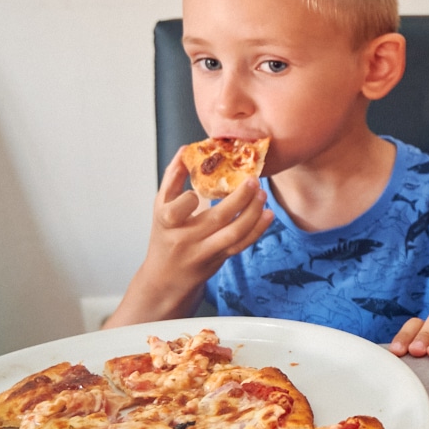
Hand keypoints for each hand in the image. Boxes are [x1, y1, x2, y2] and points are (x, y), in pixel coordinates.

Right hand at [142, 152, 272, 293]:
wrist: (166, 279)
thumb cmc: (164, 235)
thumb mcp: (160, 206)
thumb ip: (172, 177)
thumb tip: (186, 149)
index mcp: (167, 224)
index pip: (175, 212)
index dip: (188, 200)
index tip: (197, 190)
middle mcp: (186, 239)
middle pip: (216, 220)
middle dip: (238, 199)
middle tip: (253, 180)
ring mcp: (205, 251)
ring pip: (234, 234)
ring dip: (253, 213)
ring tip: (262, 194)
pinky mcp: (220, 259)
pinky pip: (242, 245)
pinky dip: (257, 230)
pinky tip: (268, 214)